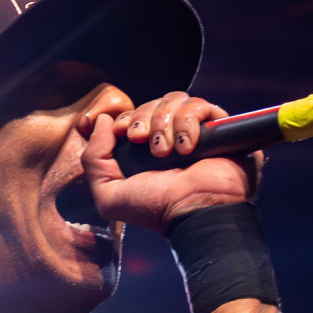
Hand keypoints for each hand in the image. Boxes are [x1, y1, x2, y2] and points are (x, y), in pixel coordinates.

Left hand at [80, 91, 260, 233]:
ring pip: (175, 100)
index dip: (128, 118)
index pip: (135, 114)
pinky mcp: (218, 128)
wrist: (193, 212)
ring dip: (166, 123)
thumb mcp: (109, 195)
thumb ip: (94, 160)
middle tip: (146, 145)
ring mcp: (195, 131)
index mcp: (146, 149)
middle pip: (154, 103)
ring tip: (168, 151)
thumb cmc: (156, 209)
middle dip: (145, 119)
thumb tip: (101, 121)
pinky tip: (187, 147)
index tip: (127, 134)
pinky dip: (188, 123)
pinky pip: (199, 106)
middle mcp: (171, 137)